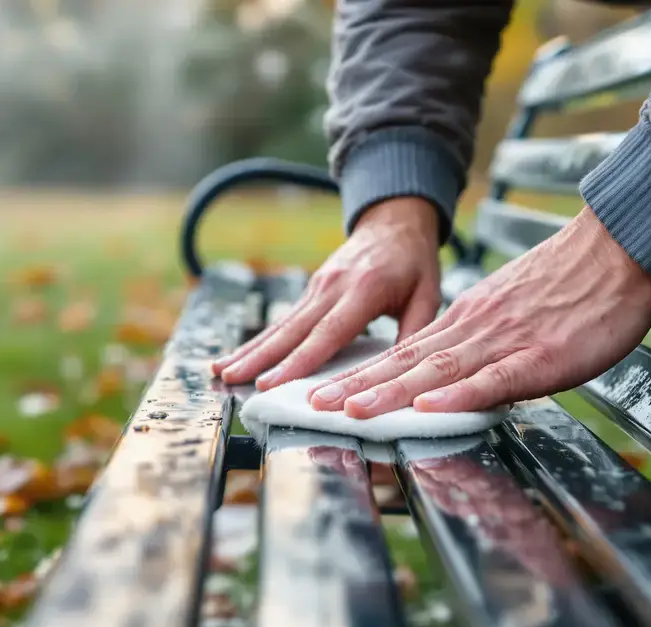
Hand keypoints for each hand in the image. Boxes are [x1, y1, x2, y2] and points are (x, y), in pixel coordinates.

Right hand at [212, 197, 441, 389]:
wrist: (395, 220)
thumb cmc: (414, 260)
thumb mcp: (428, 294)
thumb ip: (416, 332)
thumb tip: (404, 375)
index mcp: (364, 289)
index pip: (328, 332)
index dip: (300, 360)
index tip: (274, 382)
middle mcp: (333, 286)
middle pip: (293, 329)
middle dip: (261, 358)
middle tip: (233, 379)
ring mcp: (318, 286)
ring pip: (280, 325)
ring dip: (250, 350)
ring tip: (222, 371)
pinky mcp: (311, 289)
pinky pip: (283, 320)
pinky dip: (259, 341)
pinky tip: (238, 358)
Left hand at [307, 206, 650, 416]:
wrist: (621, 249)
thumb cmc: (574, 285)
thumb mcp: (514, 309)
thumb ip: (483, 341)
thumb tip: (453, 375)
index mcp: (469, 319)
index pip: (404, 351)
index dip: (362, 374)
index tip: (324, 392)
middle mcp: (475, 328)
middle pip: (405, 361)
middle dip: (355, 385)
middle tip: (310, 406)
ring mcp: (505, 340)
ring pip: (436, 369)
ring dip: (389, 391)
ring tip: (349, 409)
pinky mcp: (540, 355)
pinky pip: (494, 378)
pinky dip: (458, 393)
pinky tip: (429, 405)